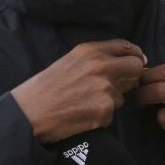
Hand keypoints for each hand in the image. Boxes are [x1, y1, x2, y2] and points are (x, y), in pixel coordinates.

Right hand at [11, 40, 146, 143]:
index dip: (135, 57)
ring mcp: (104, 89)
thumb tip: (134, 60)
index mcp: (90, 51)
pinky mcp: (104, 110)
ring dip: (110, 101)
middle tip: (115, 87)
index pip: (128, 47)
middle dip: (130, 78)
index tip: (135, 64)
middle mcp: (100, 66)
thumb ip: (98, 58)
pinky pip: (112, 114)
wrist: (29, 112)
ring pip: (122, 95)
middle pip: (136, 68)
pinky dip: (100, 117)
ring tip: (84, 103)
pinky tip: (82, 115)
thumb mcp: (70, 61)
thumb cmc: (46, 87)